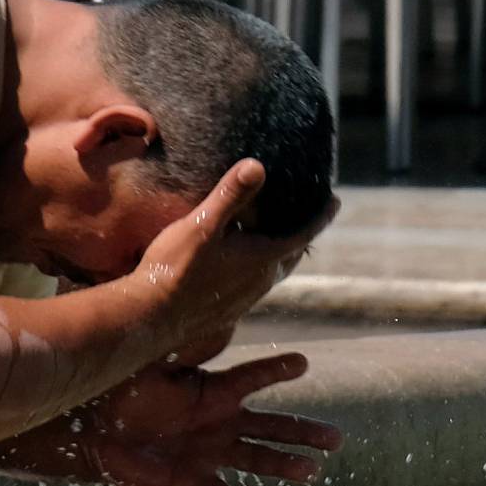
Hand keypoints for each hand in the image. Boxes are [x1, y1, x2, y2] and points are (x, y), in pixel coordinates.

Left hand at [79, 351, 340, 485]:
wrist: (99, 433)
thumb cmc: (124, 394)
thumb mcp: (151, 368)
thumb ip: (178, 352)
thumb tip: (206, 325)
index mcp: (213, 391)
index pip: (251, 378)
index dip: (275, 371)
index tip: (303, 363)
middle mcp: (221, 422)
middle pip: (271, 426)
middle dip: (303, 431)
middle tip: (335, 439)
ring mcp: (211, 452)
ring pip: (256, 459)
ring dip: (284, 466)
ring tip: (311, 472)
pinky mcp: (193, 479)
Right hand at [129, 161, 333, 355]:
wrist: (150, 319)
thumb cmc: (175, 270)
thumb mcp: (202, 226)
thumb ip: (230, 195)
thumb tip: (257, 165)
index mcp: (262, 259)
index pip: (304, 234)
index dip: (321, 216)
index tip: (335, 201)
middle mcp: (260, 282)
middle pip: (291, 255)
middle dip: (301, 235)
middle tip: (306, 217)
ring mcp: (244, 300)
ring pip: (272, 273)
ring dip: (278, 254)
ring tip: (273, 236)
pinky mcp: (226, 311)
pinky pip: (252, 286)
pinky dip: (256, 269)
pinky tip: (237, 265)